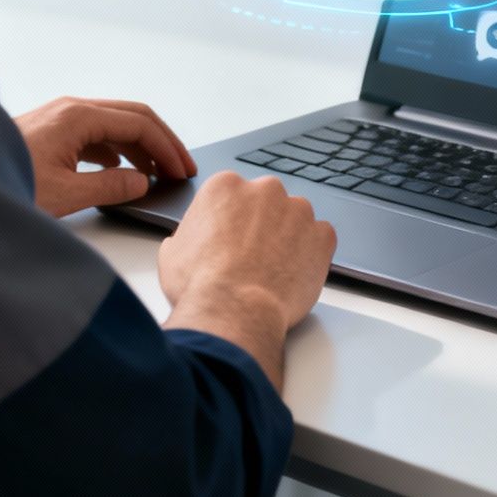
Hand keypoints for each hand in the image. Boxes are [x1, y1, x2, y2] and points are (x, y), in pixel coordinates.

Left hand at [13, 97, 196, 217]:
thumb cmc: (4, 180)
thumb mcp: (65, 194)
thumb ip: (110, 187)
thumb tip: (141, 182)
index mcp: (78, 117)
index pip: (139, 124)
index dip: (166, 148)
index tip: (182, 169)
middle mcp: (70, 109)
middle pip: (132, 116)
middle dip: (161, 142)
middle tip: (181, 167)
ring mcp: (59, 118)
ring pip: (114, 124)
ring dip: (139, 147)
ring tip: (156, 174)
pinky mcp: (49, 131)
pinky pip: (95, 134)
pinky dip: (117, 150)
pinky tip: (120, 171)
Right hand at [161, 172, 335, 385]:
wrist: (233, 310)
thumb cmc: (201, 284)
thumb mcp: (173, 253)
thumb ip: (188, 235)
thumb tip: (189, 241)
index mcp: (226, 186)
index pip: (233, 195)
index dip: (231, 221)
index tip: (230, 240)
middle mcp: (265, 189)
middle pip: (267, 202)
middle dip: (262, 225)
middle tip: (252, 256)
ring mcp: (298, 210)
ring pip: (296, 218)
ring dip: (288, 237)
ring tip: (274, 268)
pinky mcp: (322, 234)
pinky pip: (321, 238)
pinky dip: (312, 253)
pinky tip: (295, 272)